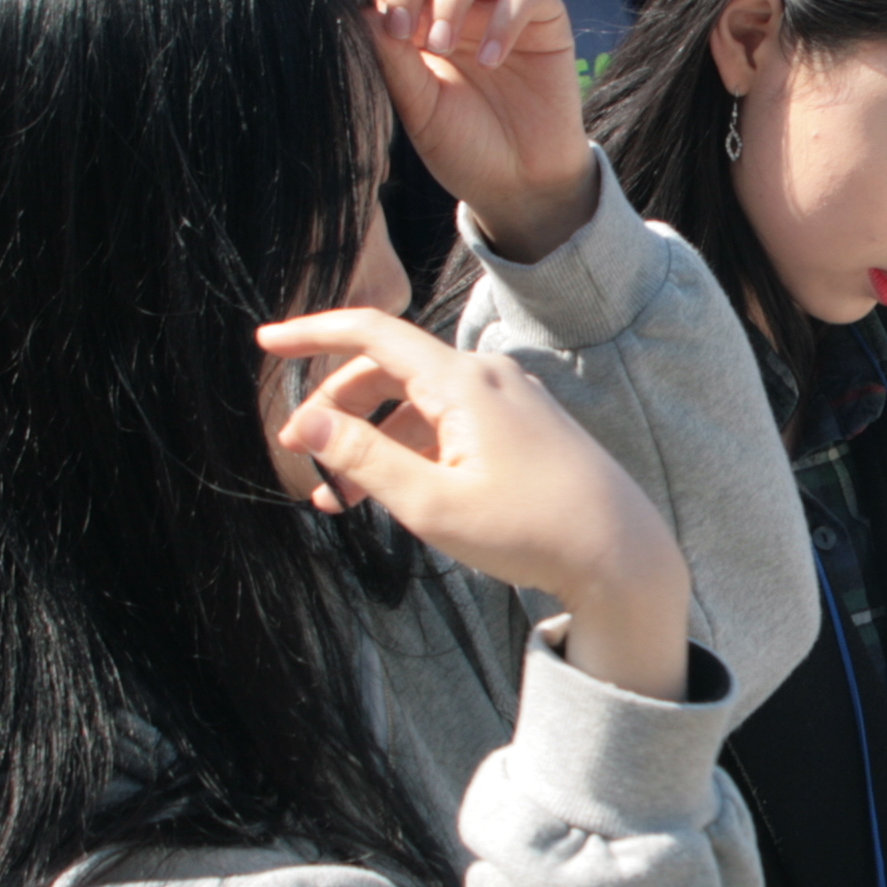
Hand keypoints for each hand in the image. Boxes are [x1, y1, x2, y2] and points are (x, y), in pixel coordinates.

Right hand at [260, 308, 689, 697]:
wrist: (620, 553)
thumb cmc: (529, 531)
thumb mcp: (432, 503)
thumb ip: (364, 458)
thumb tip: (308, 421)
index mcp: (462, 382)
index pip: (371, 333)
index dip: (312, 334)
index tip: (266, 343)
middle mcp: (487, 376)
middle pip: (389, 370)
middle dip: (337, 408)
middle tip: (301, 458)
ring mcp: (509, 398)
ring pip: (418, 402)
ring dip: (373, 439)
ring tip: (342, 500)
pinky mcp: (523, 425)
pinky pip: (450, 421)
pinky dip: (412, 447)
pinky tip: (395, 493)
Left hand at [348, 0, 600, 259]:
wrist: (518, 184)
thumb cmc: (462, 143)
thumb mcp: (416, 106)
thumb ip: (390, 58)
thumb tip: (357, 8)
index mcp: (414, 13)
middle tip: (403, 29)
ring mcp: (500, 6)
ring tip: (442, 45)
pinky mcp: (544, 20)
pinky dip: (504, 19)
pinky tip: (489, 61)